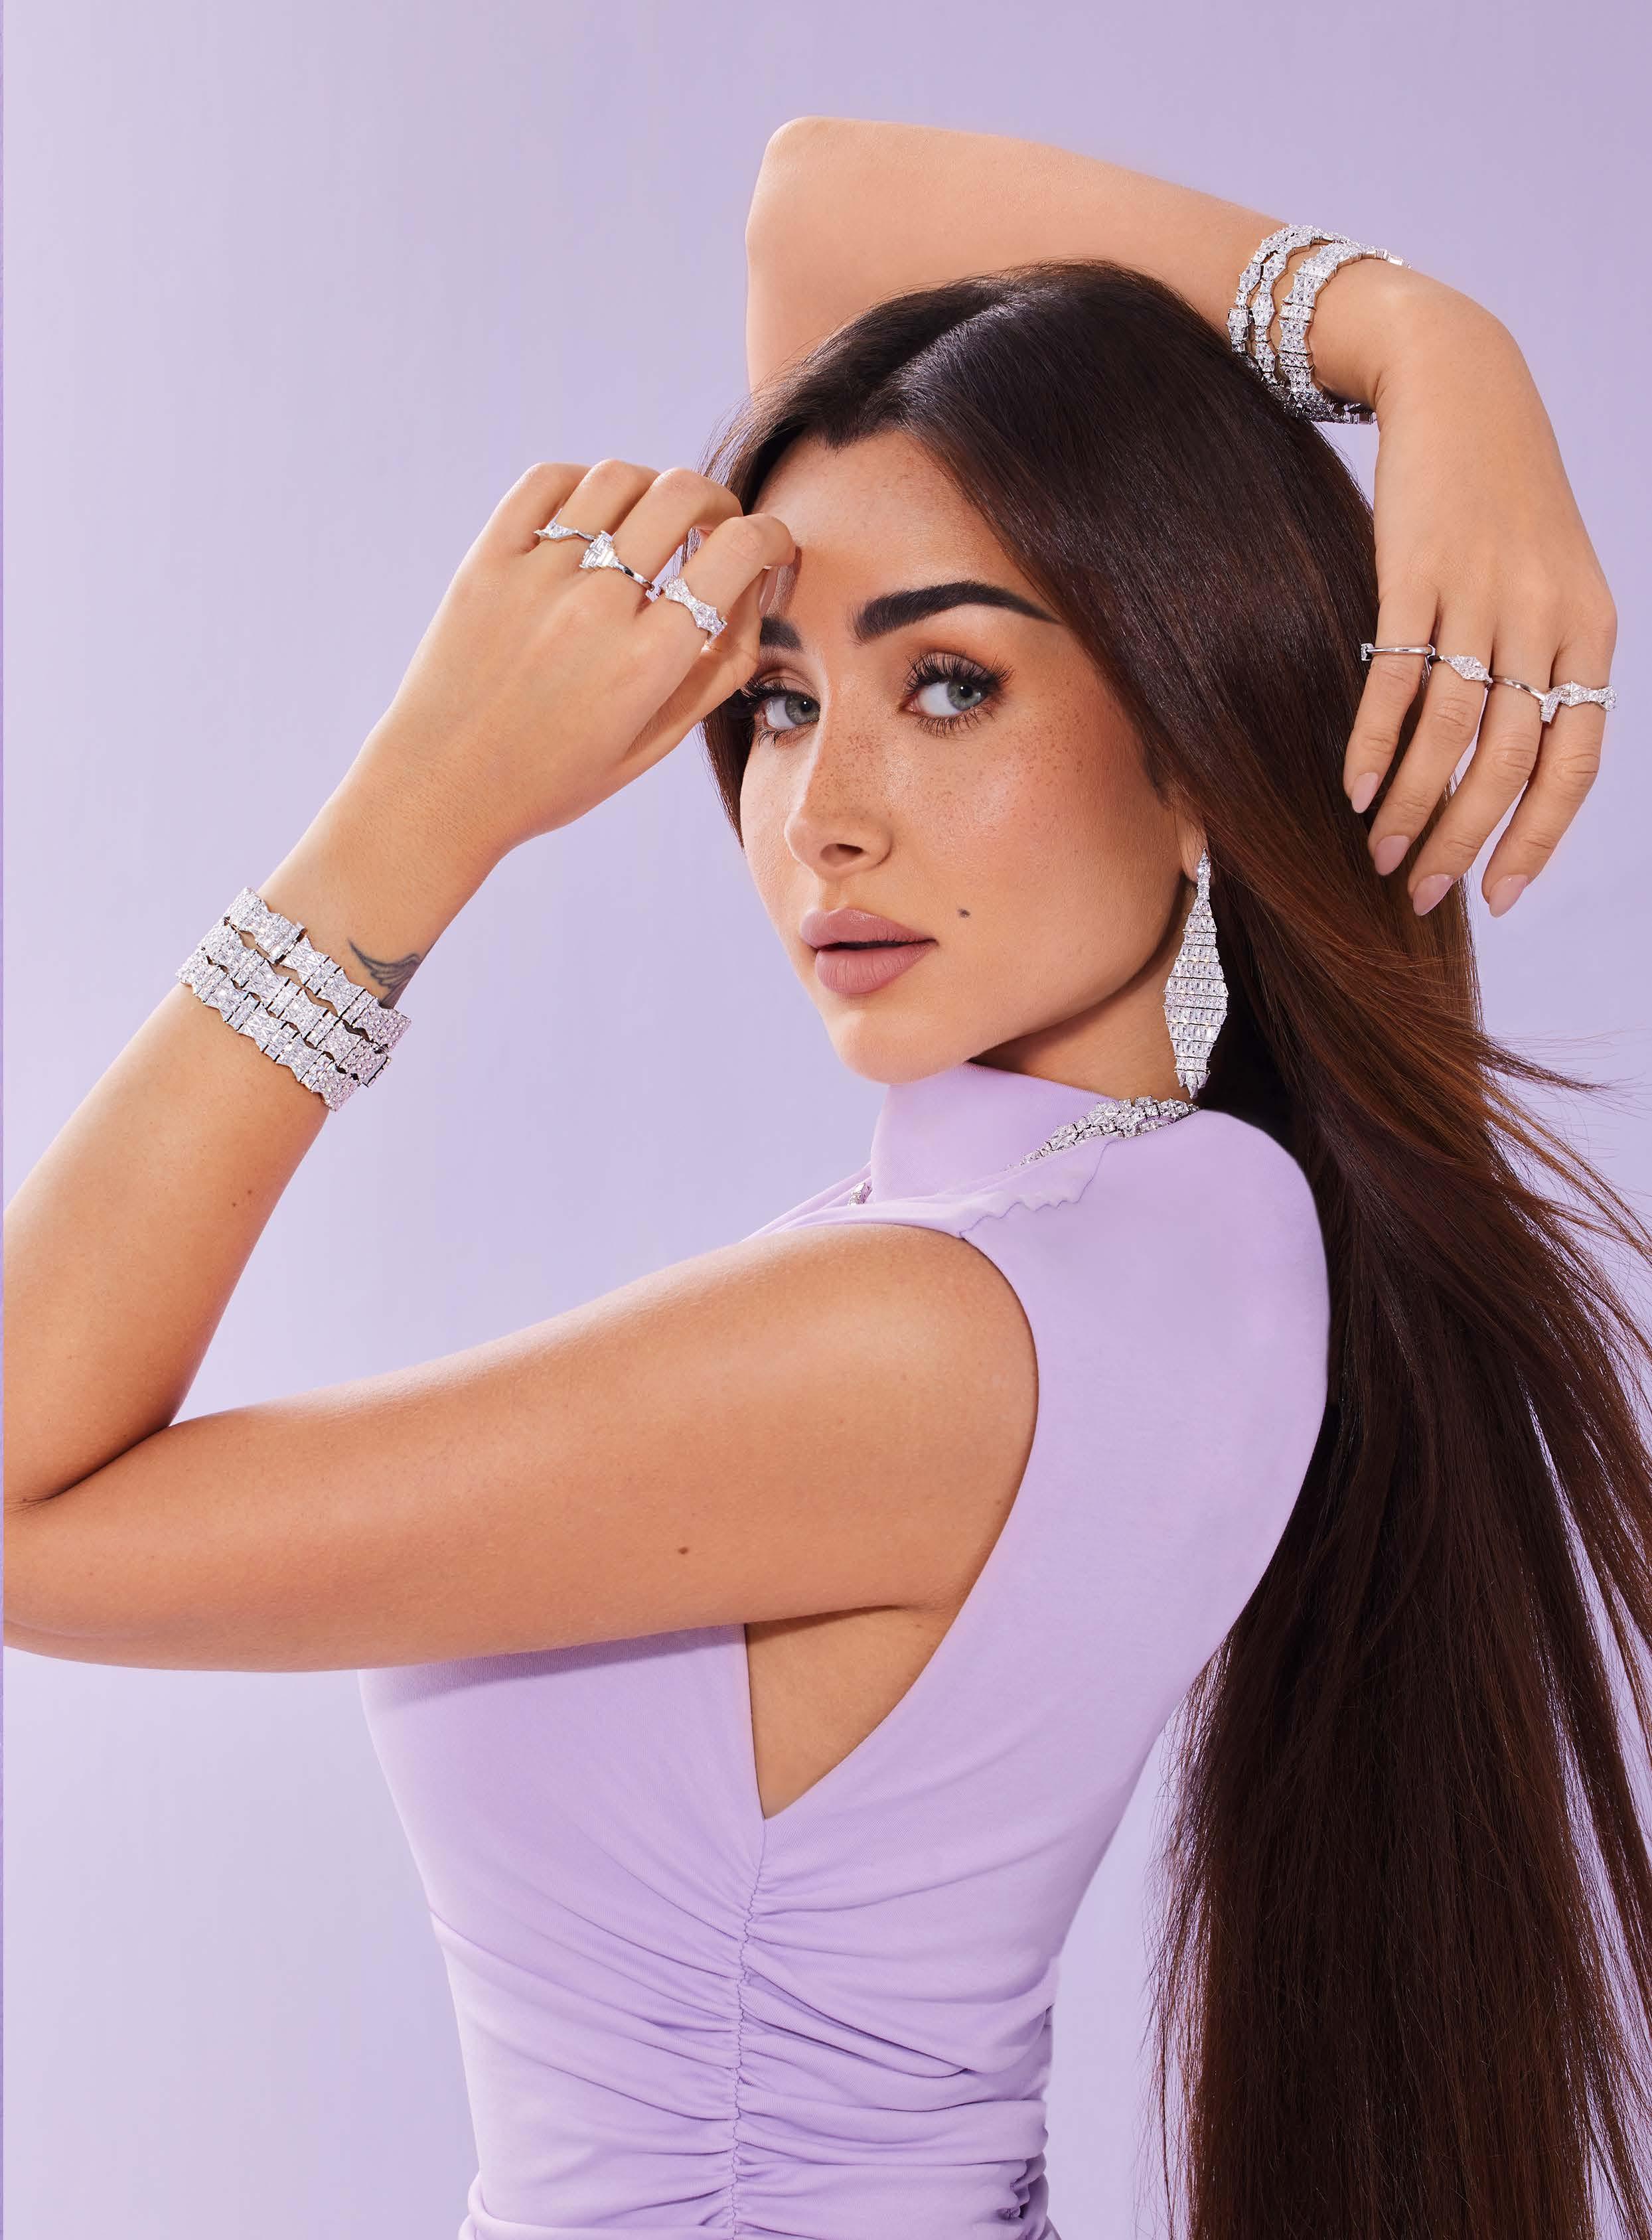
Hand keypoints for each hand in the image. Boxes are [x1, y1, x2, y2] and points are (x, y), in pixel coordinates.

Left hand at [356, 460, 794, 861]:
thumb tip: (750, 597)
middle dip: (720, 503)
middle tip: (716, 528)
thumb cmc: (551, 779)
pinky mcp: (487, 561)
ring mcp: (537, 576)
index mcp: (649, 661)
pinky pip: (547, 482)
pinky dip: (583, 483)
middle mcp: (597, 609)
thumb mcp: (652, 746)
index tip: (770, 545)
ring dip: (654, 490)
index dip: (773, 537)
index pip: (738, 553)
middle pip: (685, 496)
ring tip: (652, 523)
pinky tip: (592, 515)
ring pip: (620, 478)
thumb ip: (714, 674)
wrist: (439, 789)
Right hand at [1345, 295, 1616, 917]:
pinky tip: (1350, 788)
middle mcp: (1546, 618)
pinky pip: (1396, 681)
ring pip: (1451, 734)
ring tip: (1376, 856)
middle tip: (1419, 893)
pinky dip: (1372, 745)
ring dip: (1409, 808)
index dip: (1536, 836)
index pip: (1574, 761)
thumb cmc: (1500, 495)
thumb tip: (1504, 767)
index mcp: (1590, 629)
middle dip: (1461, 841)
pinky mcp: (1417, 573)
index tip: (1499, 895)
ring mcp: (1482, 595)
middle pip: (1508, 763)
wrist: (1462, 383)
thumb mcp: (1548, 578)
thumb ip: (1539, 666)